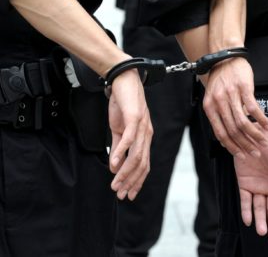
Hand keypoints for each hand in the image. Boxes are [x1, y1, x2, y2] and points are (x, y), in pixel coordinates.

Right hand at [107, 69, 152, 200]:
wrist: (124, 81)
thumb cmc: (123, 104)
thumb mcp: (119, 129)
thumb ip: (117, 147)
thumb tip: (114, 165)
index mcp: (145, 138)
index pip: (144, 164)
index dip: (137, 181)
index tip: (128, 194)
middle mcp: (147, 135)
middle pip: (142, 164)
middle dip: (131, 182)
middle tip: (120, 194)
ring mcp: (143, 127)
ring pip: (136, 155)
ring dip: (125, 172)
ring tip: (115, 184)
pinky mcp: (135, 118)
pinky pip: (129, 139)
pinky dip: (121, 152)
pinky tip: (113, 163)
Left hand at [203, 57, 267, 158]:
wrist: (225, 57)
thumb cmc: (220, 79)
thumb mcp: (213, 99)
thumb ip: (218, 117)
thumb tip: (224, 140)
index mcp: (209, 107)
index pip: (220, 133)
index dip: (232, 147)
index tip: (241, 155)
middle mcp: (219, 102)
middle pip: (233, 130)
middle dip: (245, 145)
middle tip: (255, 153)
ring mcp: (231, 95)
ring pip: (243, 122)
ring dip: (255, 135)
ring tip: (263, 141)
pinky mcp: (243, 87)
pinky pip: (253, 108)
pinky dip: (261, 119)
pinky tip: (267, 125)